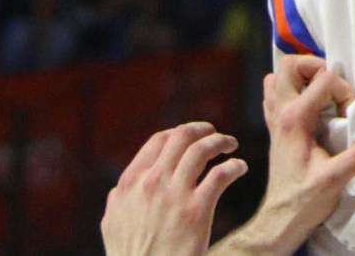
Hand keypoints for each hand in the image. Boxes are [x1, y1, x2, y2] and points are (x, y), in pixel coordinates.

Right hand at [100, 121, 245, 255]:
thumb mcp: (113, 225)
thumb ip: (119, 201)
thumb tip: (121, 188)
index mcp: (131, 183)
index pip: (158, 141)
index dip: (178, 133)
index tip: (192, 136)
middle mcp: (151, 182)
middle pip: (181, 137)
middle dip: (202, 130)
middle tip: (214, 134)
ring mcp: (174, 195)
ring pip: (201, 149)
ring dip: (220, 141)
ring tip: (231, 145)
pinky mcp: (196, 211)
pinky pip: (221, 175)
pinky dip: (234, 166)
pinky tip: (240, 168)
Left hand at [232, 57, 354, 254]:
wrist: (281, 217)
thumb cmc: (305, 199)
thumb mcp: (336, 179)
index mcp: (295, 119)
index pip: (323, 80)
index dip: (344, 89)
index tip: (351, 113)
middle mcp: (281, 113)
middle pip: (290, 65)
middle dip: (317, 67)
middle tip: (334, 87)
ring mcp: (275, 119)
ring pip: (278, 76)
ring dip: (301, 77)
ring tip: (322, 93)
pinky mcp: (275, 127)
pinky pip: (274, 94)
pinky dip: (289, 90)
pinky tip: (307, 105)